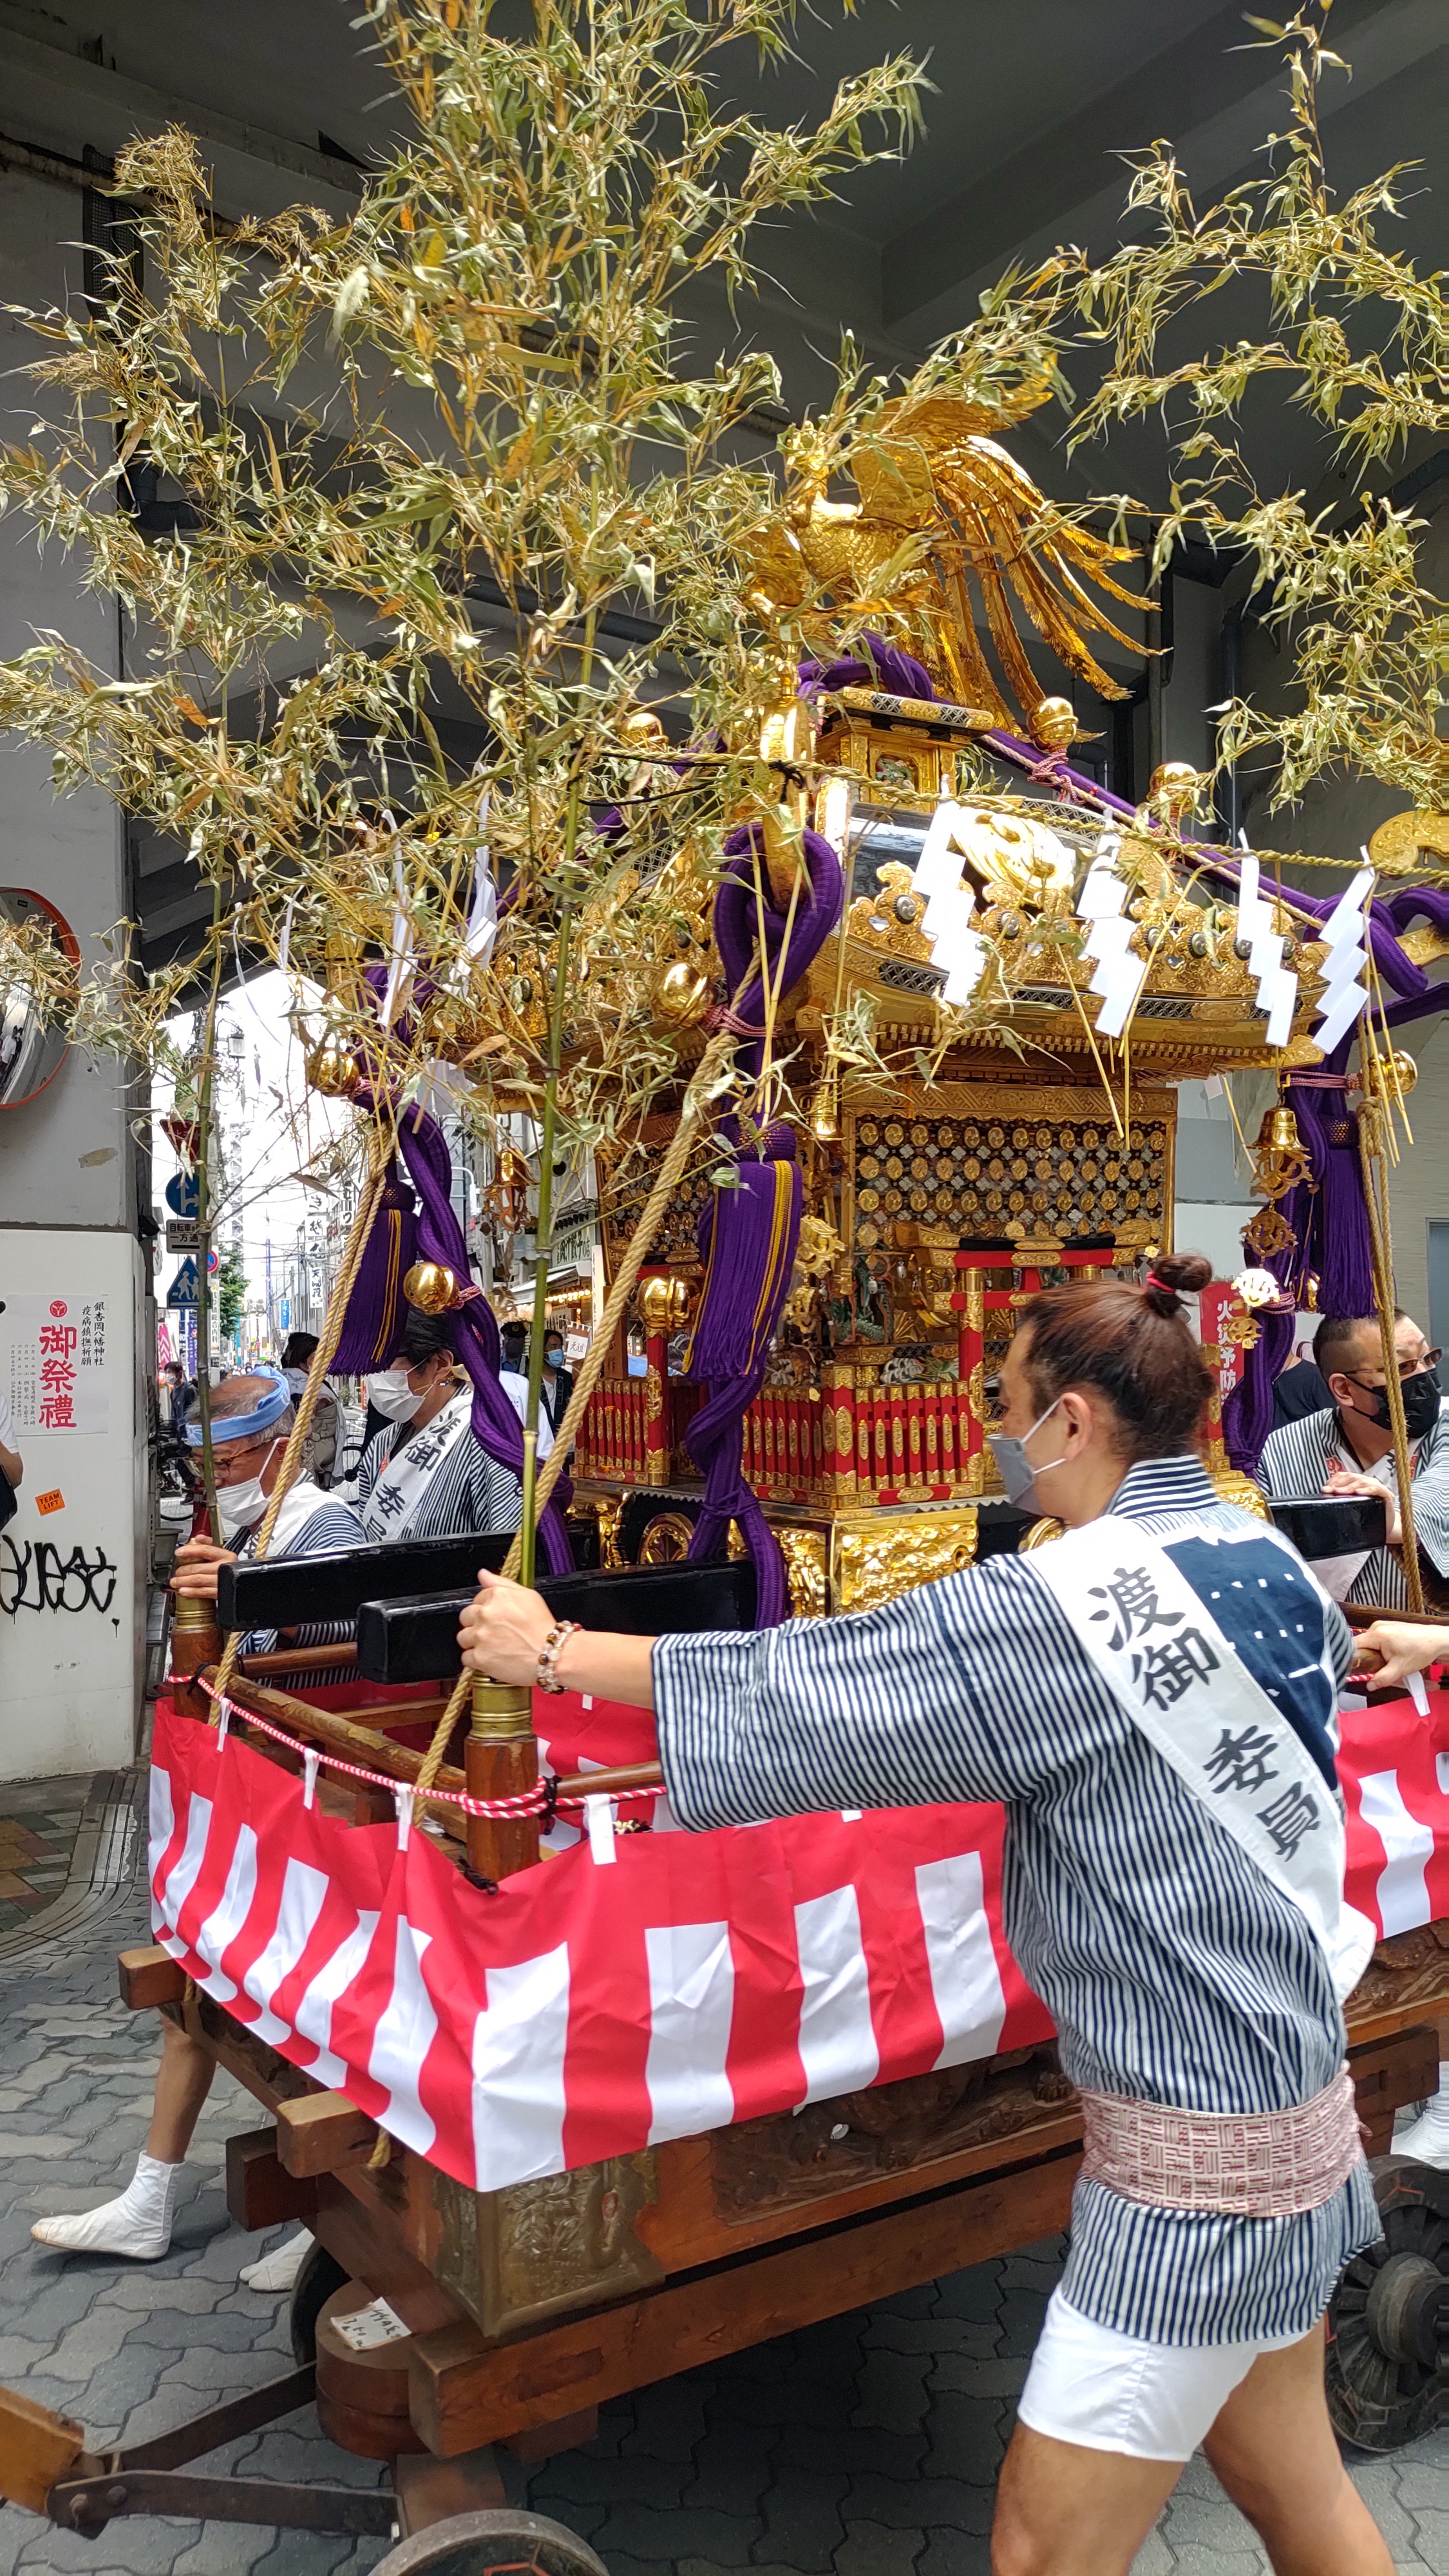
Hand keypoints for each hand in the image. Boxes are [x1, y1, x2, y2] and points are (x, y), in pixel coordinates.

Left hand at [170, 1536, 236, 1602]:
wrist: (246, 1584)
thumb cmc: (232, 1568)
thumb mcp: (224, 1554)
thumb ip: (210, 1544)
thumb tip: (198, 1538)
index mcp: (226, 1555)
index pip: (205, 1550)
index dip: (190, 1551)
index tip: (179, 1552)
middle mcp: (225, 1567)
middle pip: (198, 1567)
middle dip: (183, 1571)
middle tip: (176, 1572)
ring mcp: (223, 1580)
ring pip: (198, 1580)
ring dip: (183, 1581)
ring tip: (176, 1582)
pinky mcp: (221, 1592)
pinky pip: (203, 1592)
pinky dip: (192, 1592)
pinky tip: (184, 1590)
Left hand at [457, 1569, 554, 1684]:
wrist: (551, 1654)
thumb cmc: (543, 1626)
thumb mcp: (528, 1595)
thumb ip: (500, 1582)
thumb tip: (482, 1574)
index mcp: (496, 1596)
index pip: (477, 1599)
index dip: (486, 1609)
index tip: (495, 1618)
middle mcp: (485, 1614)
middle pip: (465, 1617)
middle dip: (476, 1624)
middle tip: (492, 1633)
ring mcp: (480, 1636)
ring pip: (463, 1638)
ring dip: (473, 1642)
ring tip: (492, 1647)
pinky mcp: (480, 1657)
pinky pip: (466, 1658)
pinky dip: (475, 1660)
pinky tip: (490, 1659)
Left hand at [1324, 1466, 1399, 1543]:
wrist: (1387, 1528)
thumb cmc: (1370, 1517)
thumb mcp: (1354, 1506)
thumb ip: (1343, 1498)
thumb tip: (1326, 1493)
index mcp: (1360, 1483)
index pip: (1345, 1476)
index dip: (1334, 1480)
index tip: (1325, 1488)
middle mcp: (1368, 1482)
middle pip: (1352, 1477)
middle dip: (1338, 1483)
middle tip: (1329, 1490)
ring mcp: (1378, 1487)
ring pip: (1362, 1481)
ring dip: (1349, 1486)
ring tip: (1340, 1491)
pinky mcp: (1386, 1494)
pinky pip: (1376, 1488)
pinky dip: (1366, 1489)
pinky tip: (1358, 1492)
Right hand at [1348, 1618, 1448, 1689]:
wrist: (1438, 1641)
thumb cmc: (1421, 1651)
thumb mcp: (1400, 1669)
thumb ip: (1382, 1679)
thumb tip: (1370, 1685)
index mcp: (1377, 1633)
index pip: (1353, 1645)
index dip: (1353, 1659)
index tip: (1358, 1670)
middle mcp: (1378, 1626)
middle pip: (1363, 1645)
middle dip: (1369, 1659)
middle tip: (1379, 1669)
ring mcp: (1384, 1625)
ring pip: (1372, 1643)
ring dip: (1377, 1655)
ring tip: (1390, 1663)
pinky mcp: (1390, 1628)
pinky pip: (1379, 1640)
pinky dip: (1383, 1650)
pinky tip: (1395, 1656)